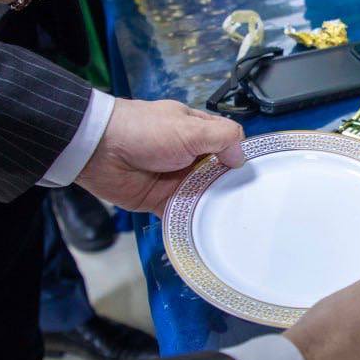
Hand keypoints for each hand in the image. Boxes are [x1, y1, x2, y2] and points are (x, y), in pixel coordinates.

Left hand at [75, 98, 244, 214]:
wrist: (99, 150)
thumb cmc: (146, 132)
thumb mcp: (190, 127)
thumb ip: (221, 138)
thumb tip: (241, 157)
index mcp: (195, 131)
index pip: (227, 142)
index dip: (241, 155)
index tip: (260, 173)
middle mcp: (188, 155)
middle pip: (219, 173)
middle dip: (232, 186)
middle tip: (254, 203)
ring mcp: (175, 179)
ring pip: (204, 195)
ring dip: (215, 205)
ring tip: (239, 220)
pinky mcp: (161, 201)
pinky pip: (183, 214)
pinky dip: (193, 221)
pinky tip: (212, 231)